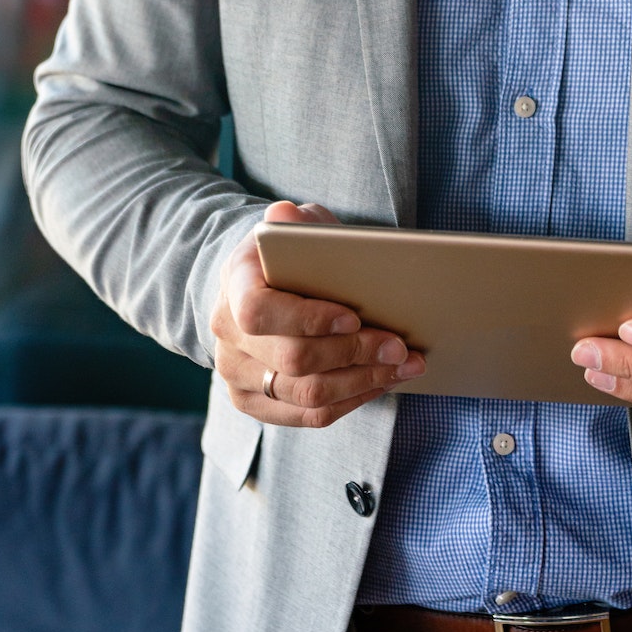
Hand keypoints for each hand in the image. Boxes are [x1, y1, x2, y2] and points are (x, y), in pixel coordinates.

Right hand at [211, 202, 425, 426]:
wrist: (259, 287)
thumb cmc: (287, 256)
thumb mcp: (294, 229)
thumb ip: (294, 222)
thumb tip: (284, 215)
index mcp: (233, 286)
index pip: (259, 312)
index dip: (307, 319)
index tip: (354, 315)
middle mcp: (226, 335)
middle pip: (292, 360)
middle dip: (354, 354)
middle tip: (400, 346)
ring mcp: (236, 374)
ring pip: (305, 395)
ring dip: (363, 381)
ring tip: (404, 366)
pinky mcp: (254, 403)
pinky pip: (307, 416)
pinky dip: (352, 401)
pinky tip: (381, 381)